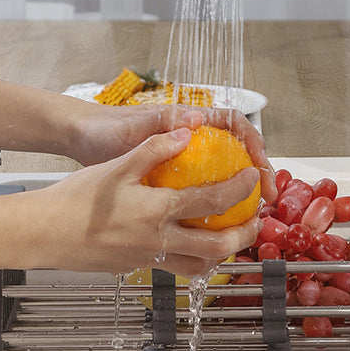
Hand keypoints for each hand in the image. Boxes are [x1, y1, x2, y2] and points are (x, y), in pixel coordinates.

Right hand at [31, 127, 262, 278]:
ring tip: (229, 238)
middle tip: (254, 222)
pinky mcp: (136, 268)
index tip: (253, 181)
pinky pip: (175, 269)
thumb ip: (155, 150)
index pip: (213, 201)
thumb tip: (187, 133)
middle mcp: (159, 240)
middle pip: (217, 247)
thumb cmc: (76, 198)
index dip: (240, 191)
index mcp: (158, 211)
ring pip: (199, 267)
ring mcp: (148, 258)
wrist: (43, 233)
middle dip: (243, 236)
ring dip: (221, 255)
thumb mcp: (117, 166)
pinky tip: (189, 244)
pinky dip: (193, 260)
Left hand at [69, 102, 276, 203]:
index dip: (255, 146)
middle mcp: (194, 141)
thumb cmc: (107, 127)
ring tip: (248, 219)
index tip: (260, 169)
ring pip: (223, 180)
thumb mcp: (134, 126)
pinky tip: (214, 230)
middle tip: (267, 200)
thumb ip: (163, 124)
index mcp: (191, 122)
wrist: (82, 140)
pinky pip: (200, 197)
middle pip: (238, 156)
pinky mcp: (174, 181)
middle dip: (258, 177)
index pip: (236, 127)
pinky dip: (211, 212)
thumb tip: (195, 120)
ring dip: (239, 198)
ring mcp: (186, 162)